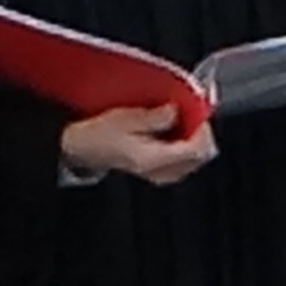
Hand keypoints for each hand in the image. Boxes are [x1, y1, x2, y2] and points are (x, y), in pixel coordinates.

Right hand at [60, 101, 217, 181]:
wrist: (82, 148)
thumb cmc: (98, 134)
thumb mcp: (125, 117)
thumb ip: (155, 116)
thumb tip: (176, 111)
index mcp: (153, 159)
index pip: (195, 150)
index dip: (203, 129)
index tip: (200, 111)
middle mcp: (159, 172)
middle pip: (199, 158)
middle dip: (201, 134)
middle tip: (195, 113)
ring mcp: (158, 175)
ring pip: (192, 161)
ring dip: (193, 139)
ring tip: (184, 120)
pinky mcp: (155, 172)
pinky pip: (182, 162)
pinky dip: (184, 146)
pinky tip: (175, 131)